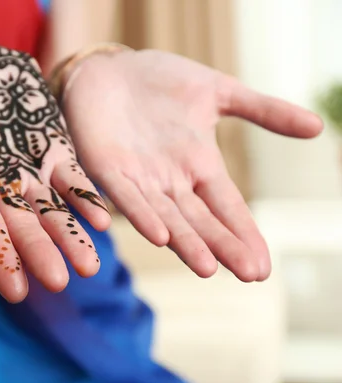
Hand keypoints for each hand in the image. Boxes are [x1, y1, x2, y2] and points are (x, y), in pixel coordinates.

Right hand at [0, 41, 110, 301]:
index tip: (15, 291)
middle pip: (21, 224)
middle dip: (39, 251)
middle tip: (59, 280)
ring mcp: (29, 169)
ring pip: (53, 210)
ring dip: (71, 236)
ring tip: (91, 267)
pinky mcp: (54, 150)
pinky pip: (74, 179)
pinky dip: (87, 198)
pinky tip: (104, 219)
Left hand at [61, 49, 322, 281]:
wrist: (108, 69)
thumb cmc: (160, 82)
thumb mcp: (217, 91)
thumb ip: (262, 110)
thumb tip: (318, 127)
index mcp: (199, 164)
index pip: (227, 206)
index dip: (244, 234)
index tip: (263, 266)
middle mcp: (171, 180)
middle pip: (201, 220)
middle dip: (223, 246)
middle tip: (249, 272)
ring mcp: (139, 177)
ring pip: (166, 217)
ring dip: (186, 242)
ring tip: (209, 267)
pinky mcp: (106, 167)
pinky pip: (125, 196)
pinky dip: (142, 214)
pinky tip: (160, 235)